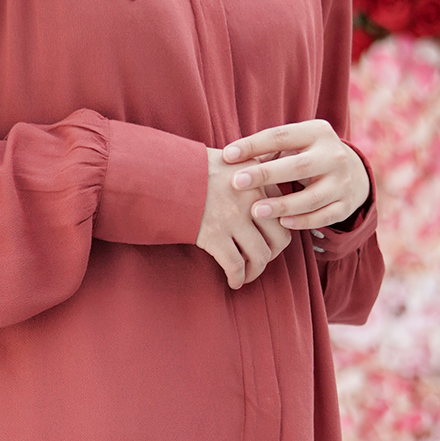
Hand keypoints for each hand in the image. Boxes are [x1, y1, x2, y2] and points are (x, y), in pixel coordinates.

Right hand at [195, 149, 295, 289]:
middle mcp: (250, 196)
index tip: (268, 238)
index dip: (279, 228)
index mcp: (256, 177)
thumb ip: (248, 169)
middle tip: (260, 259)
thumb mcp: (227, 158)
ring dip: (256, 270)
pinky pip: (236, 265)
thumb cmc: (189, 166)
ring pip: (260, 255)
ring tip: (247, 275)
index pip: (282, 208)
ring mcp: (233, 217)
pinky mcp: (214, 234)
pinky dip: (237, 278)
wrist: (157, 172)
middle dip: (272, 253)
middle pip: (279, 236)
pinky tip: (233, 282)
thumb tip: (262, 178)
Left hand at [221, 121, 369, 231]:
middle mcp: (334, 155)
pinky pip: (324, 216)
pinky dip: (303, 221)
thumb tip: (230, 159)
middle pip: (298, 166)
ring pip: (312, 197)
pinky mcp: (346, 204)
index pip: (281, 136)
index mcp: (317, 132)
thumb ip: (268, 150)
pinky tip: (283, 223)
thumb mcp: (295, 144)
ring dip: (282, 205)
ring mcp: (343, 181)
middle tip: (237, 183)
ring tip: (256, 211)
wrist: (352, 171)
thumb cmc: (307, 155)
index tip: (227, 155)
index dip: (253, 145)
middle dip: (266, 174)